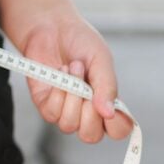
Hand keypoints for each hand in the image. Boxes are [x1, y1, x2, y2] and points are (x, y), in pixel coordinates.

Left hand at [18, 8, 133, 143]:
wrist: (52, 27)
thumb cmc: (80, 42)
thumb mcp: (101, 60)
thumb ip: (107, 86)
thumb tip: (109, 113)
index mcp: (106, 102)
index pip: (118, 130)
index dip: (117, 125)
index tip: (113, 107)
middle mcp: (86, 111)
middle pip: (91, 136)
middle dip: (90, 113)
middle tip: (88, 86)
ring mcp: (64, 109)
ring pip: (69, 125)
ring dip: (72, 96)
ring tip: (73, 69)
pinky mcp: (44, 103)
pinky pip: (51, 114)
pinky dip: (57, 93)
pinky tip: (60, 73)